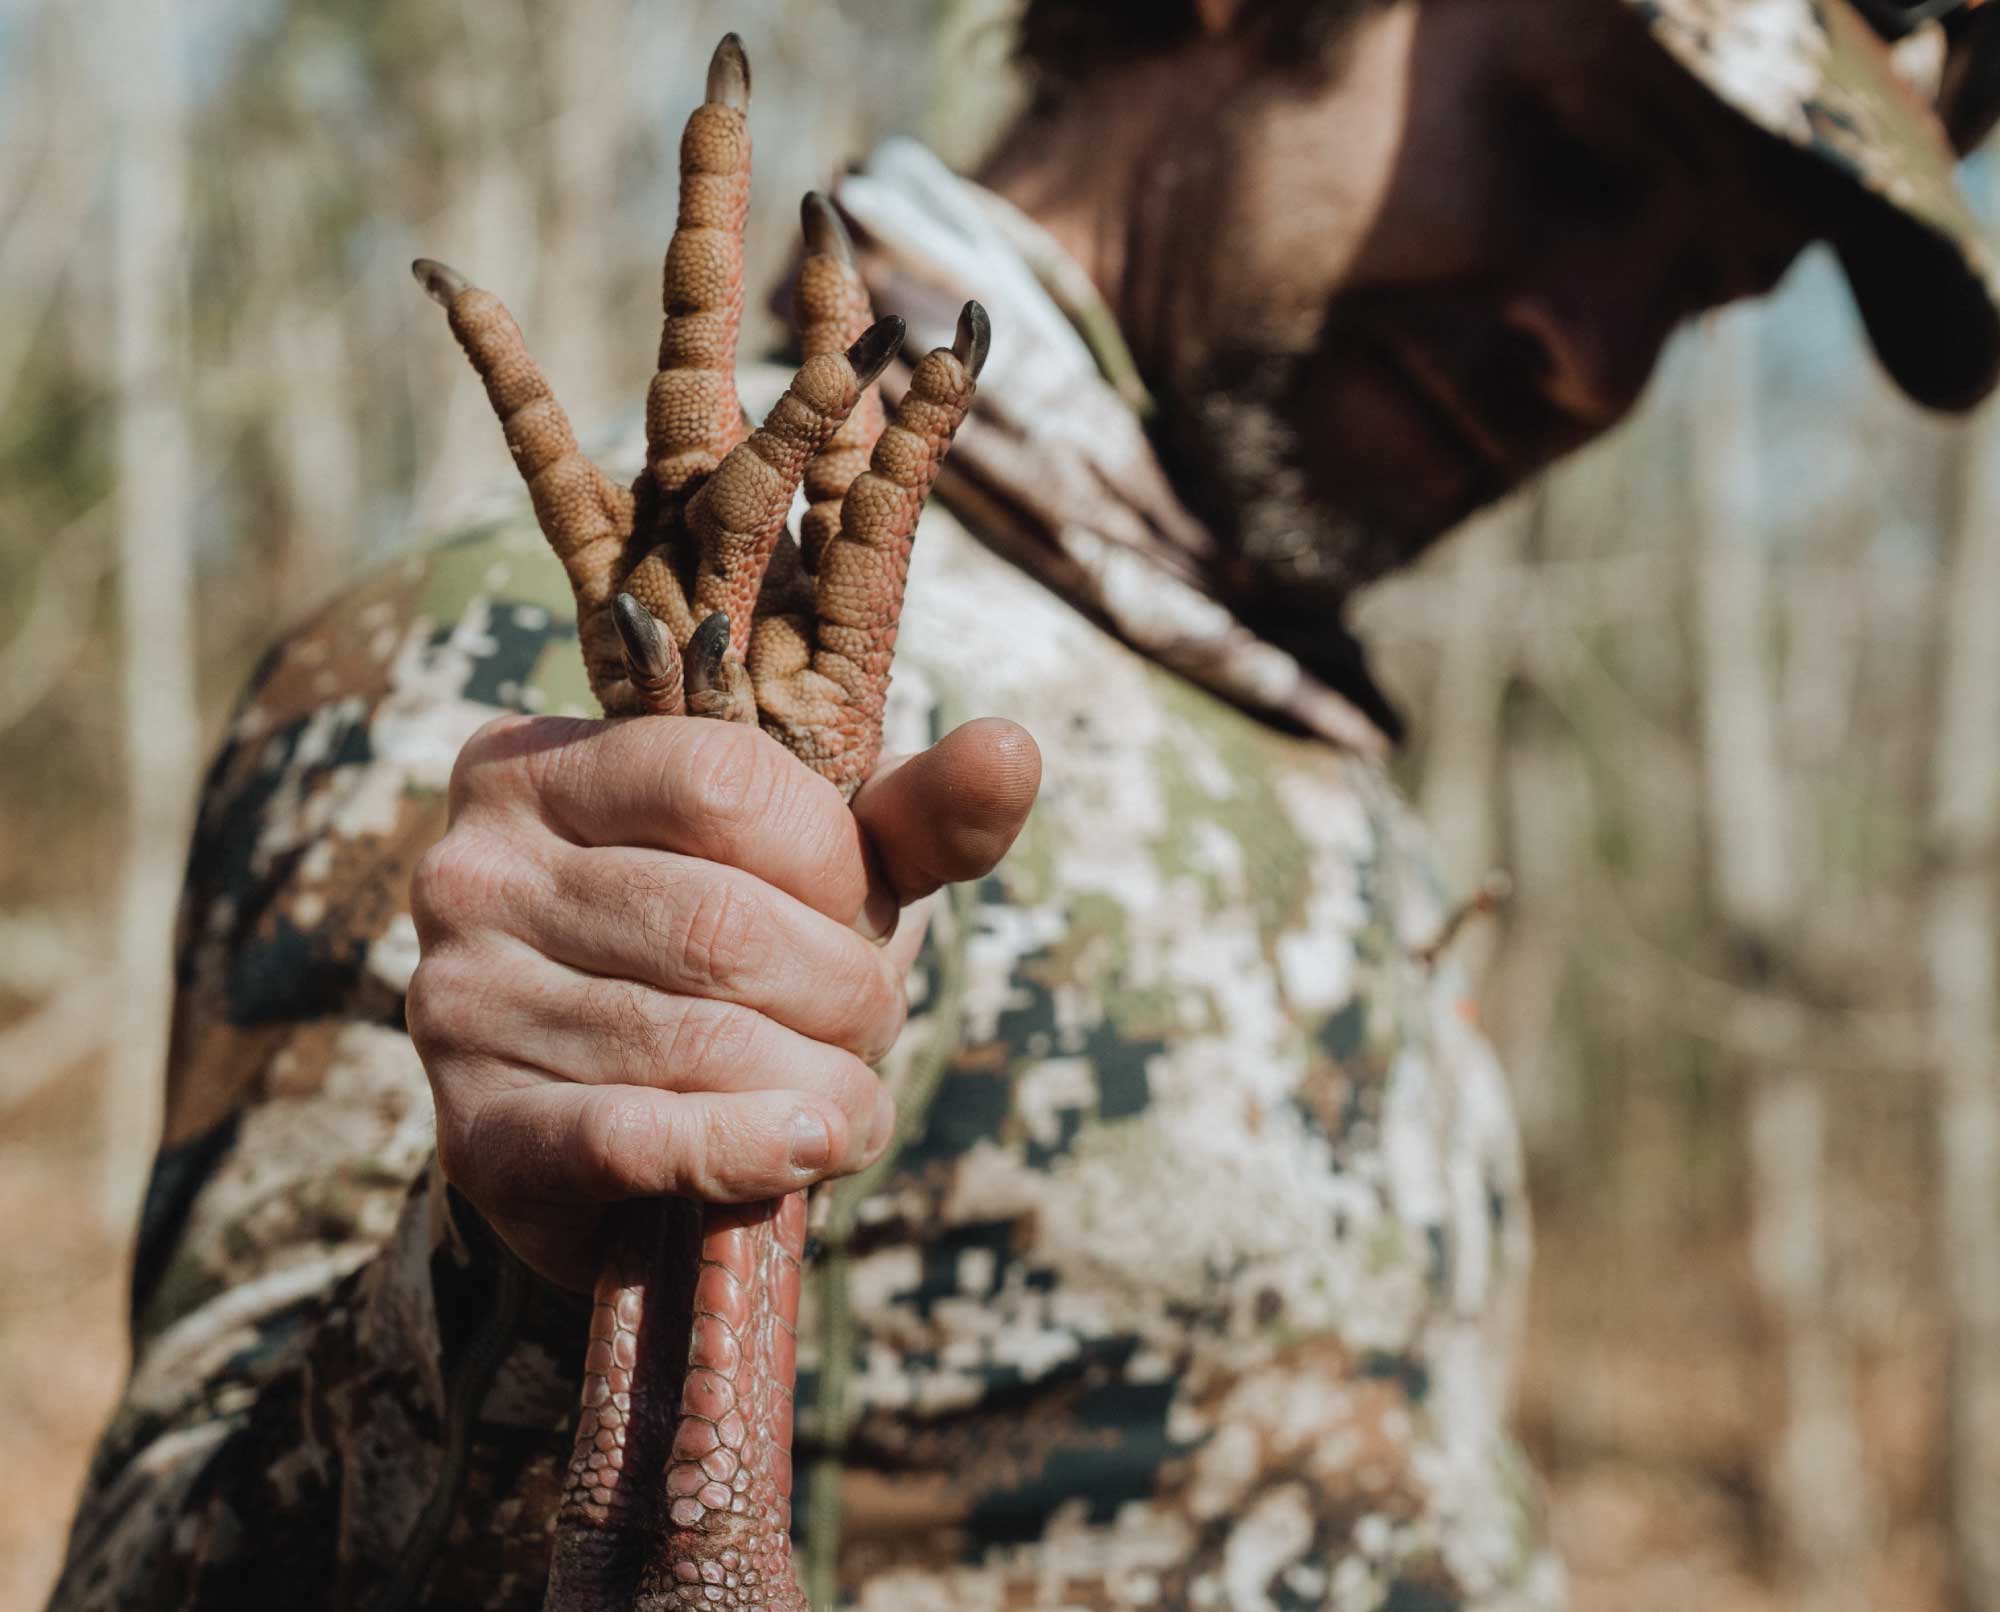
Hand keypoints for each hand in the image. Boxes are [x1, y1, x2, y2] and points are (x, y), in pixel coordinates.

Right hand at [407, 711, 1038, 1291]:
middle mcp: (472, 870)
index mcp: (541, 765)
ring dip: (819, 1082)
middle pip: (717, 923)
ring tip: (851, 1096)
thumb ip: (915, 815)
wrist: (619, 1121)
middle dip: (843, 990)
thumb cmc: (729, 955)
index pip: (724, 786)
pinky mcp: (476, 1134)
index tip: (861, 914)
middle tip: (871, 1023)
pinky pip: (632, 1137)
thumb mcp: (823, 869)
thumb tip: (1013, 749)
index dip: (835, 866)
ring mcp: (457, 1003)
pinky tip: (810, 1150)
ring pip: (691, 1036)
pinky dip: (748, 1149)